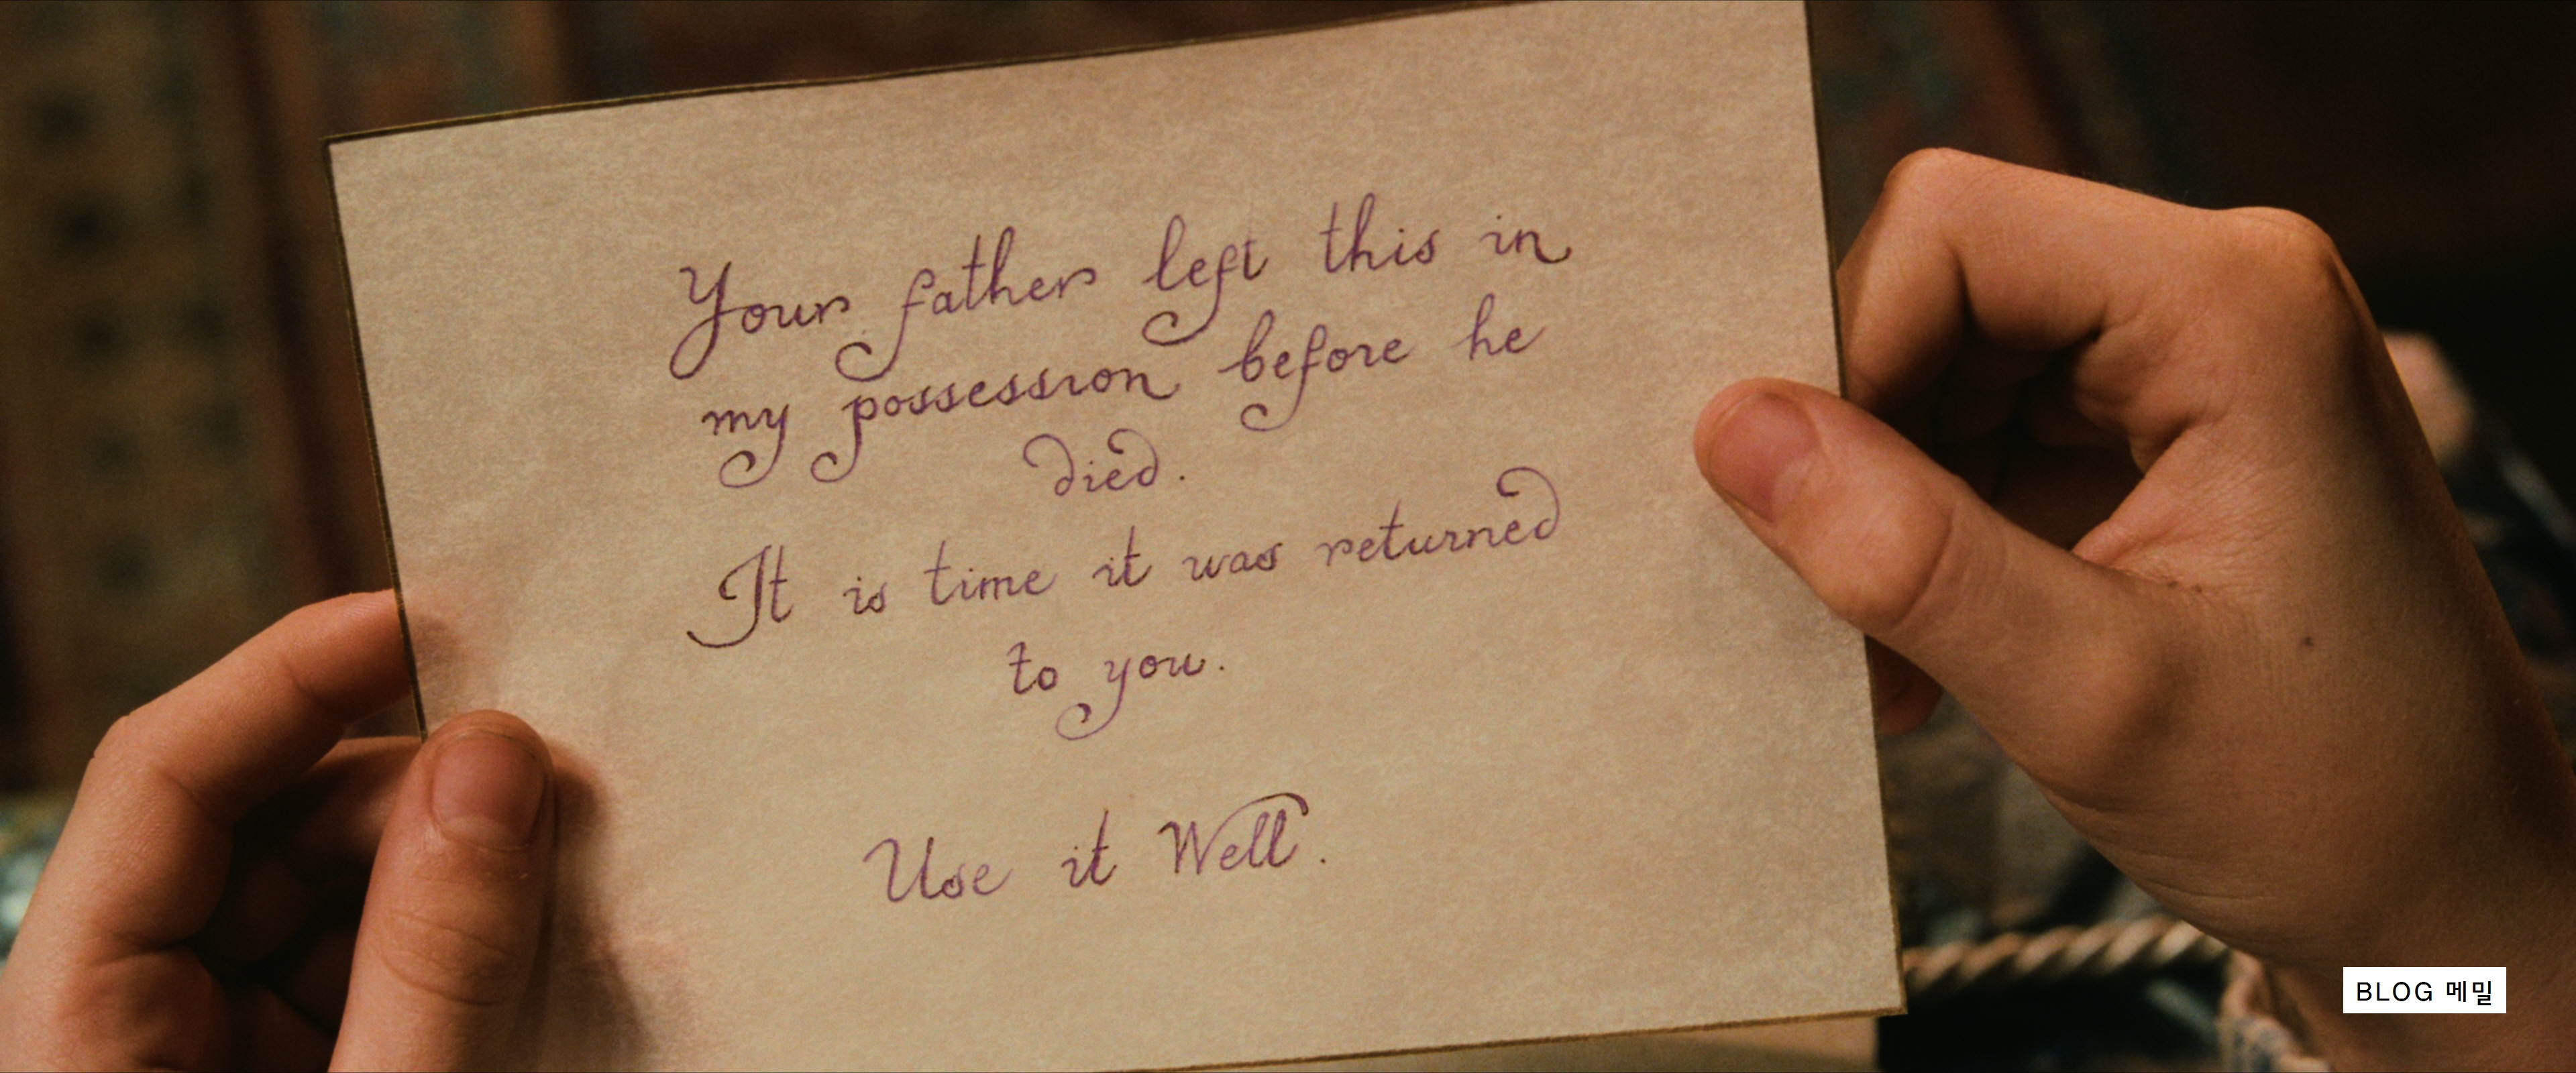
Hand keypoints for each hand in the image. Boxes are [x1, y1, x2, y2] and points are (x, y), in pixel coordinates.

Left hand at [0, 592, 556, 1069]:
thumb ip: (430, 962)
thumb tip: (491, 762)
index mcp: (74, 1032)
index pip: (159, 778)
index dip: (290, 677)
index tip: (421, 621)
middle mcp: (123, 1027)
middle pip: (262, 829)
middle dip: (414, 790)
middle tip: (546, 781)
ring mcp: (206, 1059)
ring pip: (329, 898)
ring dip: (452, 869)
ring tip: (570, 874)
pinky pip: (368, 977)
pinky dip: (458, 948)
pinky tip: (544, 942)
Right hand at [1696, 150, 2575, 1069]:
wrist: (2454, 901)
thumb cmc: (2332, 802)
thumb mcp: (2089, 690)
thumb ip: (1904, 552)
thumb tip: (1729, 430)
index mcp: (2234, 309)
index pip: (1952, 229)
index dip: (1852, 354)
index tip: (1826, 514)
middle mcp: (2219, 297)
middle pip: (1940, 285)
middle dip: (1866, 443)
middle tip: (1857, 605)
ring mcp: (2189, 362)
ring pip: (1943, 362)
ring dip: (1891, 504)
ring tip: (1903, 655)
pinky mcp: (2159, 432)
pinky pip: (1983, 426)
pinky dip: (1933, 532)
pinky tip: (1937, 645)